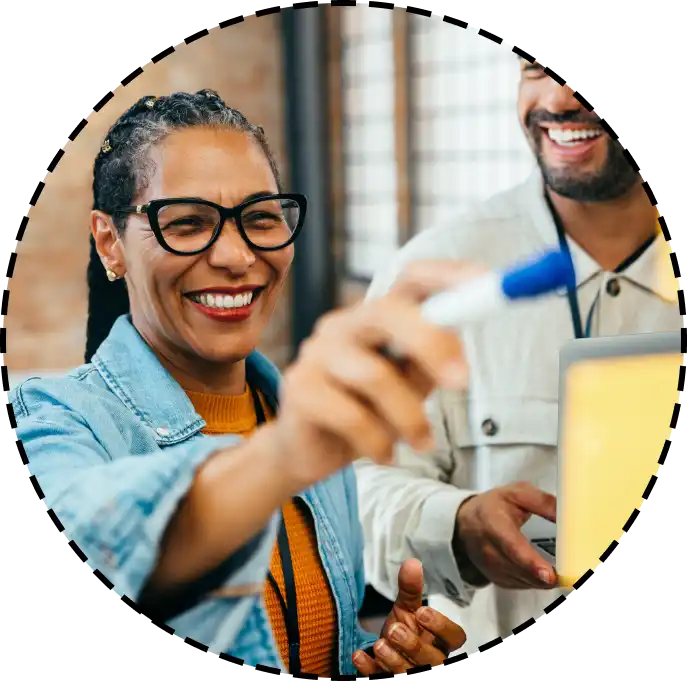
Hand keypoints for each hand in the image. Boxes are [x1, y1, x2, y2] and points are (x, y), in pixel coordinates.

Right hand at [262, 260, 480, 492]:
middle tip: (463, 382)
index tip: (486, 282)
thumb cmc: (366, 412)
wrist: (306, 450)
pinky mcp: (299, 388)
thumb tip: (463, 348)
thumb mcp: (409, 386)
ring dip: (410, 417)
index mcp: (376, 317)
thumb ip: (432, 363)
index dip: (448, 275)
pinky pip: (350, 415)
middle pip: (387, 311)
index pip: (411, 279)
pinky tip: (385, 455)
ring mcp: (317, 353)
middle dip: (431, 343)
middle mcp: (343, 324)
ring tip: (423, 444)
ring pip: (374, 375)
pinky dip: (378, 442)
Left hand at [353, 558, 465, 676]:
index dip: (441, 626)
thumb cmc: (403, 630)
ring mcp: (413, 675)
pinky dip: (371, 670)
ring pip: (410, 675)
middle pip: (433, 660)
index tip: (421, 612)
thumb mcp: (406, 609)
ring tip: (379, 644)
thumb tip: (412, 562)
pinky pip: (382, 679)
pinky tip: (359, 656)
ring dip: (393, 660)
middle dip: (413, 645)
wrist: (384, 651)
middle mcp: (431, 662)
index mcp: (440, 642)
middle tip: (394, 629)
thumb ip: (410, 590)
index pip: (455, 637)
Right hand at [454, 482, 557, 588]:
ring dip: (544, 580)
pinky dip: (536, 581)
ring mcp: (492, 568)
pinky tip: (545, 572)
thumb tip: (567, 514)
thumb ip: (542, 502)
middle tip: (568, 576)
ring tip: (561, 572)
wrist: (467, 522)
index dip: (531, 563)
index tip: (549, 574)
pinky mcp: (497, 579)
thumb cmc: (492, 507)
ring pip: (524, 581)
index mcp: (494, 524)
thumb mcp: (516, 493)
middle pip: (521, 570)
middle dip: (546, 576)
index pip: (513, 547)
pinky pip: (523, 585)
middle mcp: (490, 550)